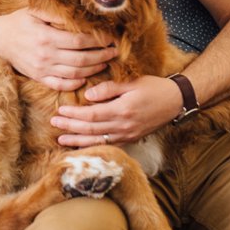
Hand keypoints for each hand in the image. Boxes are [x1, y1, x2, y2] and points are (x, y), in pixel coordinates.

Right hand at [0, 6, 116, 90]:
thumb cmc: (18, 22)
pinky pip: (60, 84)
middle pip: (81, 59)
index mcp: (47, 36)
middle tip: (115, 51)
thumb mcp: (36, 11)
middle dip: (102, 55)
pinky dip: (75, 84)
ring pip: (75, 73)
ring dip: (93, 69)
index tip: (110, 38)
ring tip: (105, 62)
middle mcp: (46, 55)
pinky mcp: (38, 77)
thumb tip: (79, 17)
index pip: (80, 41)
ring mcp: (42, 69)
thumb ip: (57, 14)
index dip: (98, 41)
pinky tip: (85, 78)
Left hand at [52, 75, 183, 147]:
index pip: (92, 114)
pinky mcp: (131, 139)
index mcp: (123, 110)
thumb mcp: (132, 82)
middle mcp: (124, 126)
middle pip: (91, 129)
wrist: (175, 101)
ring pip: (98, 141)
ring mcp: (128, 135)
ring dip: (78, 141)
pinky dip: (93, 147)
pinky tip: (82, 146)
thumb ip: (109, 89)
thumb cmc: (154, 88)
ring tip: (61, 139)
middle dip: (70, 127)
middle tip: (54, 123)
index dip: (74, 113)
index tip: (60, 110)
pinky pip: (109, 146)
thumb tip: (88, 95)